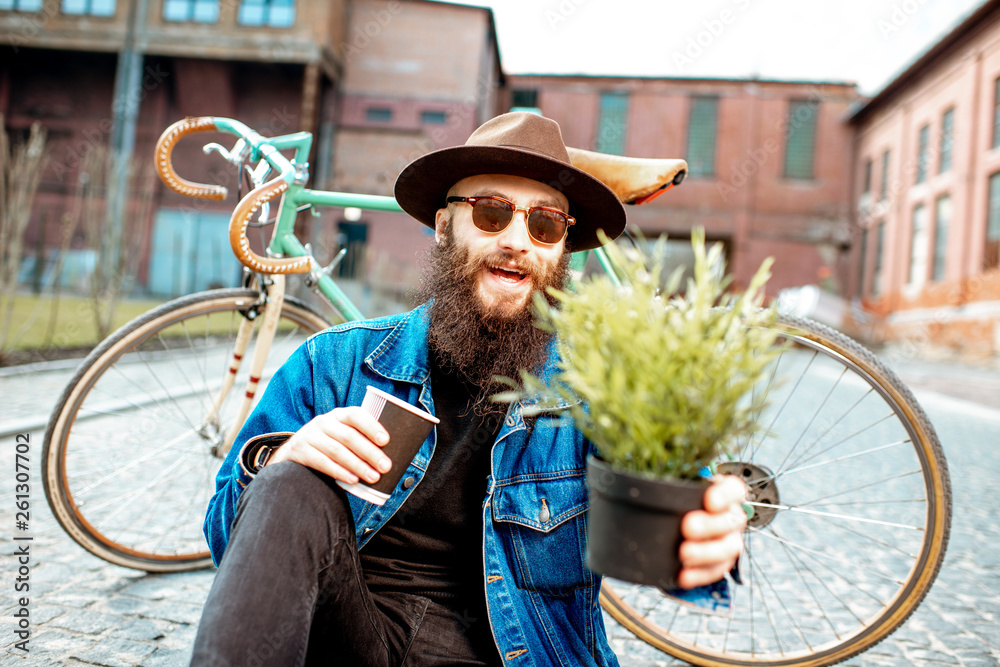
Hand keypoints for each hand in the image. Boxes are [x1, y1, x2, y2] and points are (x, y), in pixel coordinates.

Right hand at [266, 407, 391, 484]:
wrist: (294, 452)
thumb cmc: (329, 445)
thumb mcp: (341, 435)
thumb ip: (360, 439)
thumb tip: (393, 455)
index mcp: (338, 415)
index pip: (356, 415)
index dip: (371, 426)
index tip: (386, 441)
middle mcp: (323, 422)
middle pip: (349, 436)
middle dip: (370, 453)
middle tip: (385, 466)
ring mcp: (309, 435)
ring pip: (337, 451)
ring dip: (357, 465)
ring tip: (373, 477)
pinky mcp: (300, 451)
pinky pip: (322, 462)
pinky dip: (339, 472)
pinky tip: (353, 480)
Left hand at [676, 475, 746, 588]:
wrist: (677, 530)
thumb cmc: (679, 504)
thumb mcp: (677, 493)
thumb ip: (671, 491)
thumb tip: (648, 488)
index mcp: (724, 495)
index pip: (734, 490)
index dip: (725, 495)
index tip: (709, 501)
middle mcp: (731, 518)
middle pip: (731, 521)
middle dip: (709, 525)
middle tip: (688, 527)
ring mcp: (729, 542)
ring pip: (727, 549)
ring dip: (706, 552)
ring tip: (684, 553)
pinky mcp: (720, 564)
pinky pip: (715, 571)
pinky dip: (699, 575)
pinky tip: (684, 575)